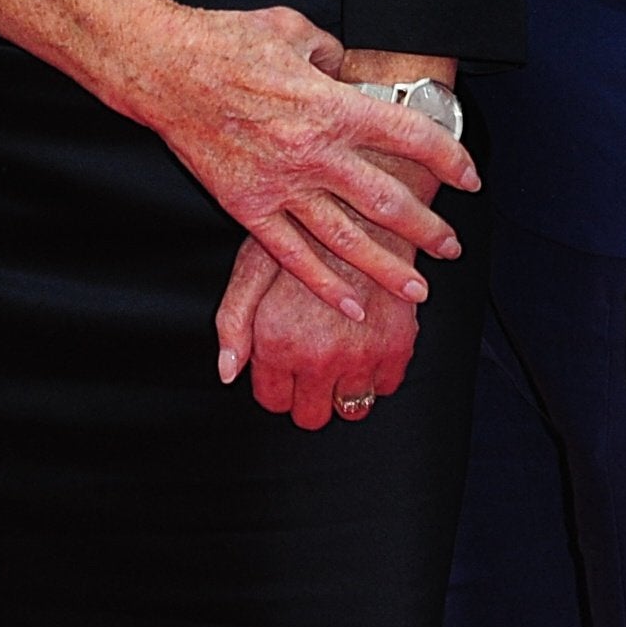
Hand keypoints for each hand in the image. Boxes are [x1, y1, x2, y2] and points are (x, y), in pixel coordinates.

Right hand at [122, 4, 473, 323]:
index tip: (469, 176)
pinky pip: (292, 254)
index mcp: (332, 106)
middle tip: (451, 247)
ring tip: (417, 290)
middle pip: (386, 200)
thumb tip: (343, 67)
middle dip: (427, 228)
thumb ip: (329, 53)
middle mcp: (314, 152)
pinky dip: (323, 282)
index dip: (447, 158)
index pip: (408, 136)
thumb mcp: (293, 29)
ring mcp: (280, 185)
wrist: (162, 66)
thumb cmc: (226, 40)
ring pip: (346, 239)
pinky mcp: (247, 205)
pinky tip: (350, 302)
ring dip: (385, 268)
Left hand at [216, 241, 414, 426]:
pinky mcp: (397, 347)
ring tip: (340, 355)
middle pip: (312, 416)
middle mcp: (320, 358)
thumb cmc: (304, 233)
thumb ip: (234, 322)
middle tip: (310, 368)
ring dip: (344, 389)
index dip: (275, 386)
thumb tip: (227, 372)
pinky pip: (386, 386)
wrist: (364, 210)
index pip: (273, 400)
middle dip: (307, 397)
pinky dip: (377, 373)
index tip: (283, 370)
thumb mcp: (253, 267)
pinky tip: (366, 344)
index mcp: (278, 342)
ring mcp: (361, 357)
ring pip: (351, 408)